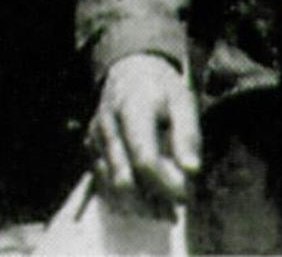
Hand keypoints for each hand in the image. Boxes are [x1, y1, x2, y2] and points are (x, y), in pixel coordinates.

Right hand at [88, 53, 199, 212]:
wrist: (129, 69)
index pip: (144, 158)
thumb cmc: (161, 88)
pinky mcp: (90, 147)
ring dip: (138, 206)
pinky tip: (146, 205)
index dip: (165, 184)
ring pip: (110, 186)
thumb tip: (191, 171)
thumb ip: (188, 136)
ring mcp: (95, 137)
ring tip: (165, 213)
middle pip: (123, 178)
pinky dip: (124, 200)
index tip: (186, 197)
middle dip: (151, 202)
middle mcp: (107, 124)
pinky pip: (102, 183)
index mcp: (132, 108)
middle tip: (175, 212)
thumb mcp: (183, 102)